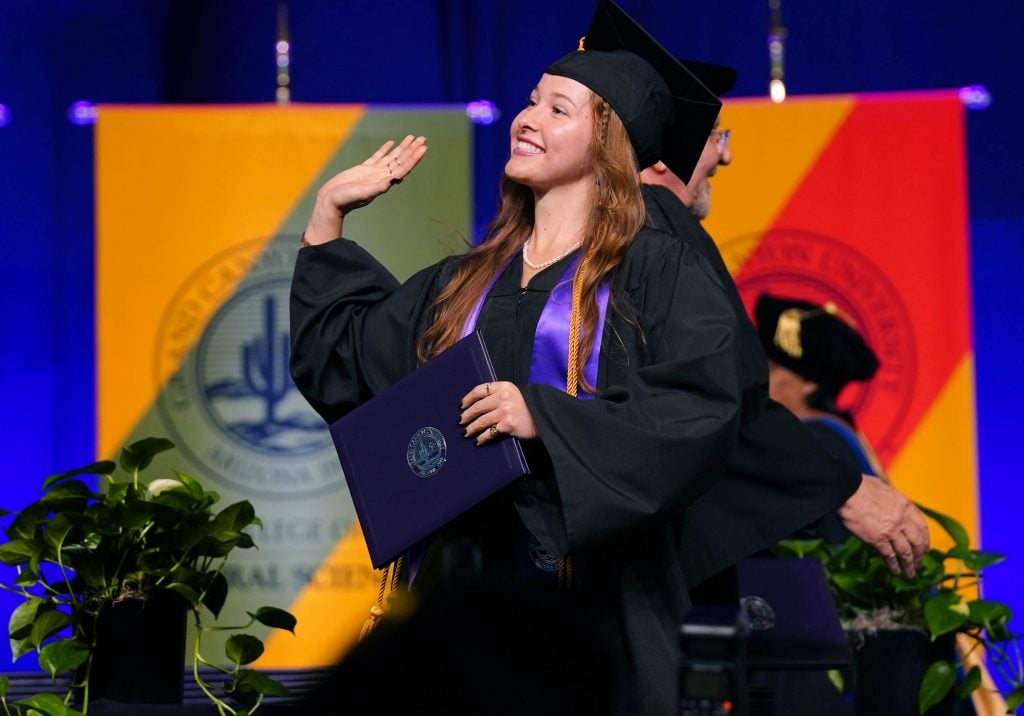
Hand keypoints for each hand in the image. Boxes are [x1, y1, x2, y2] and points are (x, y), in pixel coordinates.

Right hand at [303, 135, 428, 244]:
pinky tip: (391, 143)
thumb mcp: (363, 193)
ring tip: (412, 137)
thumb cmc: (346, 200)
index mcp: (384, 182)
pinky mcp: (363, 169)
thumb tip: (393, 180)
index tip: (423, 148)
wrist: (331, 201)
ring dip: (402, 148)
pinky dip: (385, 149)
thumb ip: (378, 187)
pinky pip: (377, 157)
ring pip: (391, 157)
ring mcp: (373, 172)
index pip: (403, 168)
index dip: (414, 158)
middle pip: (401, 160)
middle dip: (412, 149)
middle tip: (422, 138)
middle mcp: (381, 176)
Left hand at [459, 381, 536, 444]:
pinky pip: (489, 433)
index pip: (479, 390)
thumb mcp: (514, 394)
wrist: (546, 417)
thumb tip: (476, 405)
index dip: (468, 398)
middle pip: (478, 406)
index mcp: (504, 386)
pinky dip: (482, 438)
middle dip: (467, 415)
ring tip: (466, 433)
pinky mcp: (508, 425)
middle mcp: (503, 397)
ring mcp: (505, 411)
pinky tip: (478, 441)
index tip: (461, 406)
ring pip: (481, 421)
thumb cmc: (528, 406)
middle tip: (460, 422)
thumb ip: (498, 395)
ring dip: (471, 428)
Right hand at [837, 475, 929, 576]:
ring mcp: (891, 530)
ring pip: (906, 552)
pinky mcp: (878, 539)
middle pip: (918, 541)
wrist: (846, 490)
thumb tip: (891, 505)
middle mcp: (902, 519)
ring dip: (909, 564)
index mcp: (905, 505)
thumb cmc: (860, 486)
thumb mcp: (884, 489)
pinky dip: (893, 565)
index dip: (925, 539)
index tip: (925, 547)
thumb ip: (892, 500)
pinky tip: (895, 571)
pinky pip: (889, 555)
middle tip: (919, 563)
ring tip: (910, 573)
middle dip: (920, 554)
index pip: (922, 526)